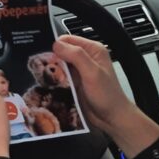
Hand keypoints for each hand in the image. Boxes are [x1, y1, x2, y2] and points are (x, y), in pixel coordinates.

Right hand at [54, 35, 158, 158]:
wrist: (111, 118)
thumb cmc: (107, 96)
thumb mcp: (92, 73)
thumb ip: (76, 56)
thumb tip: (57, 44)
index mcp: (93, 50)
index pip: (68, 39)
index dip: (57, 46)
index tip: (49, 57)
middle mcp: (86, 58)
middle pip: (62, 51)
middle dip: (53, 59)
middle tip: (46, 69)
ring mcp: (80, 71)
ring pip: (59, 65)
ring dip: (53, 70)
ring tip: (47, 78)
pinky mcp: (75, 83)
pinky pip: (60, 77)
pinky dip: (55, 80)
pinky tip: (51, 84)